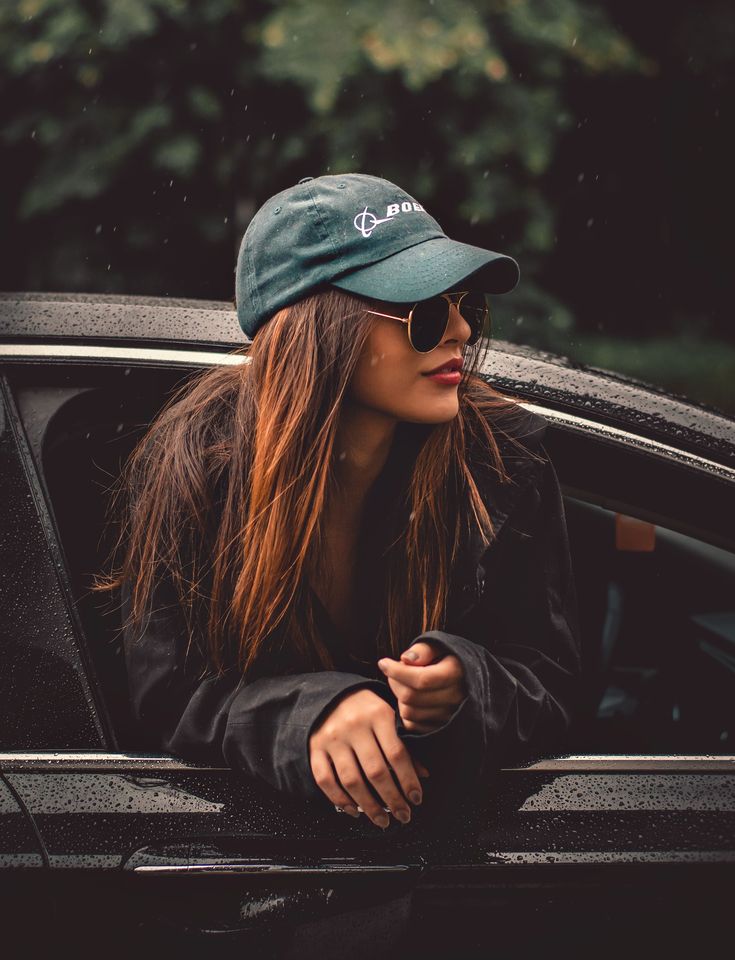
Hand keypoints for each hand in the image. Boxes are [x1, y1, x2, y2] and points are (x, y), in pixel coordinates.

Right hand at [309, 688, 429, 828]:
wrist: (330, 693)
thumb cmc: (366, 708)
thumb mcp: (389, 716)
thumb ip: (404, 743)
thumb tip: (423, 775)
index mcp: (378, 714)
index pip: (397, 754)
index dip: (408, 781)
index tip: (416, 799)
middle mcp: (354, 725)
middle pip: (375, 771)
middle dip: (392, 799)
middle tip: (403, 816)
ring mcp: (332, 738)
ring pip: (352, 780)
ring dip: (369, 806)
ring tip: (382, 820)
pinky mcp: (314, 748)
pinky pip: (325, 780)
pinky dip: (340, 800)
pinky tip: (355, 810)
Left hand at [377, 641, 466, 733]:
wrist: (465, 678)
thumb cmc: (446, 658)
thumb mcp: (438, 646)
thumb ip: (423, 650)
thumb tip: (405, 659)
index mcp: (456, 674)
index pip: (421, 679)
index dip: (397, 671)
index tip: (383, 663)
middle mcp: (456, 698)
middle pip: (411, 696)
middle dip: (395, 682)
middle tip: (393, 671)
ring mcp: (450, 716)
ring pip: (409, 712)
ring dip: (399, 697)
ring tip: (403, 684)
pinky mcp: (441, 728)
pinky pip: (412, 725)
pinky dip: (404, 711)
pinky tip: (408, 698)